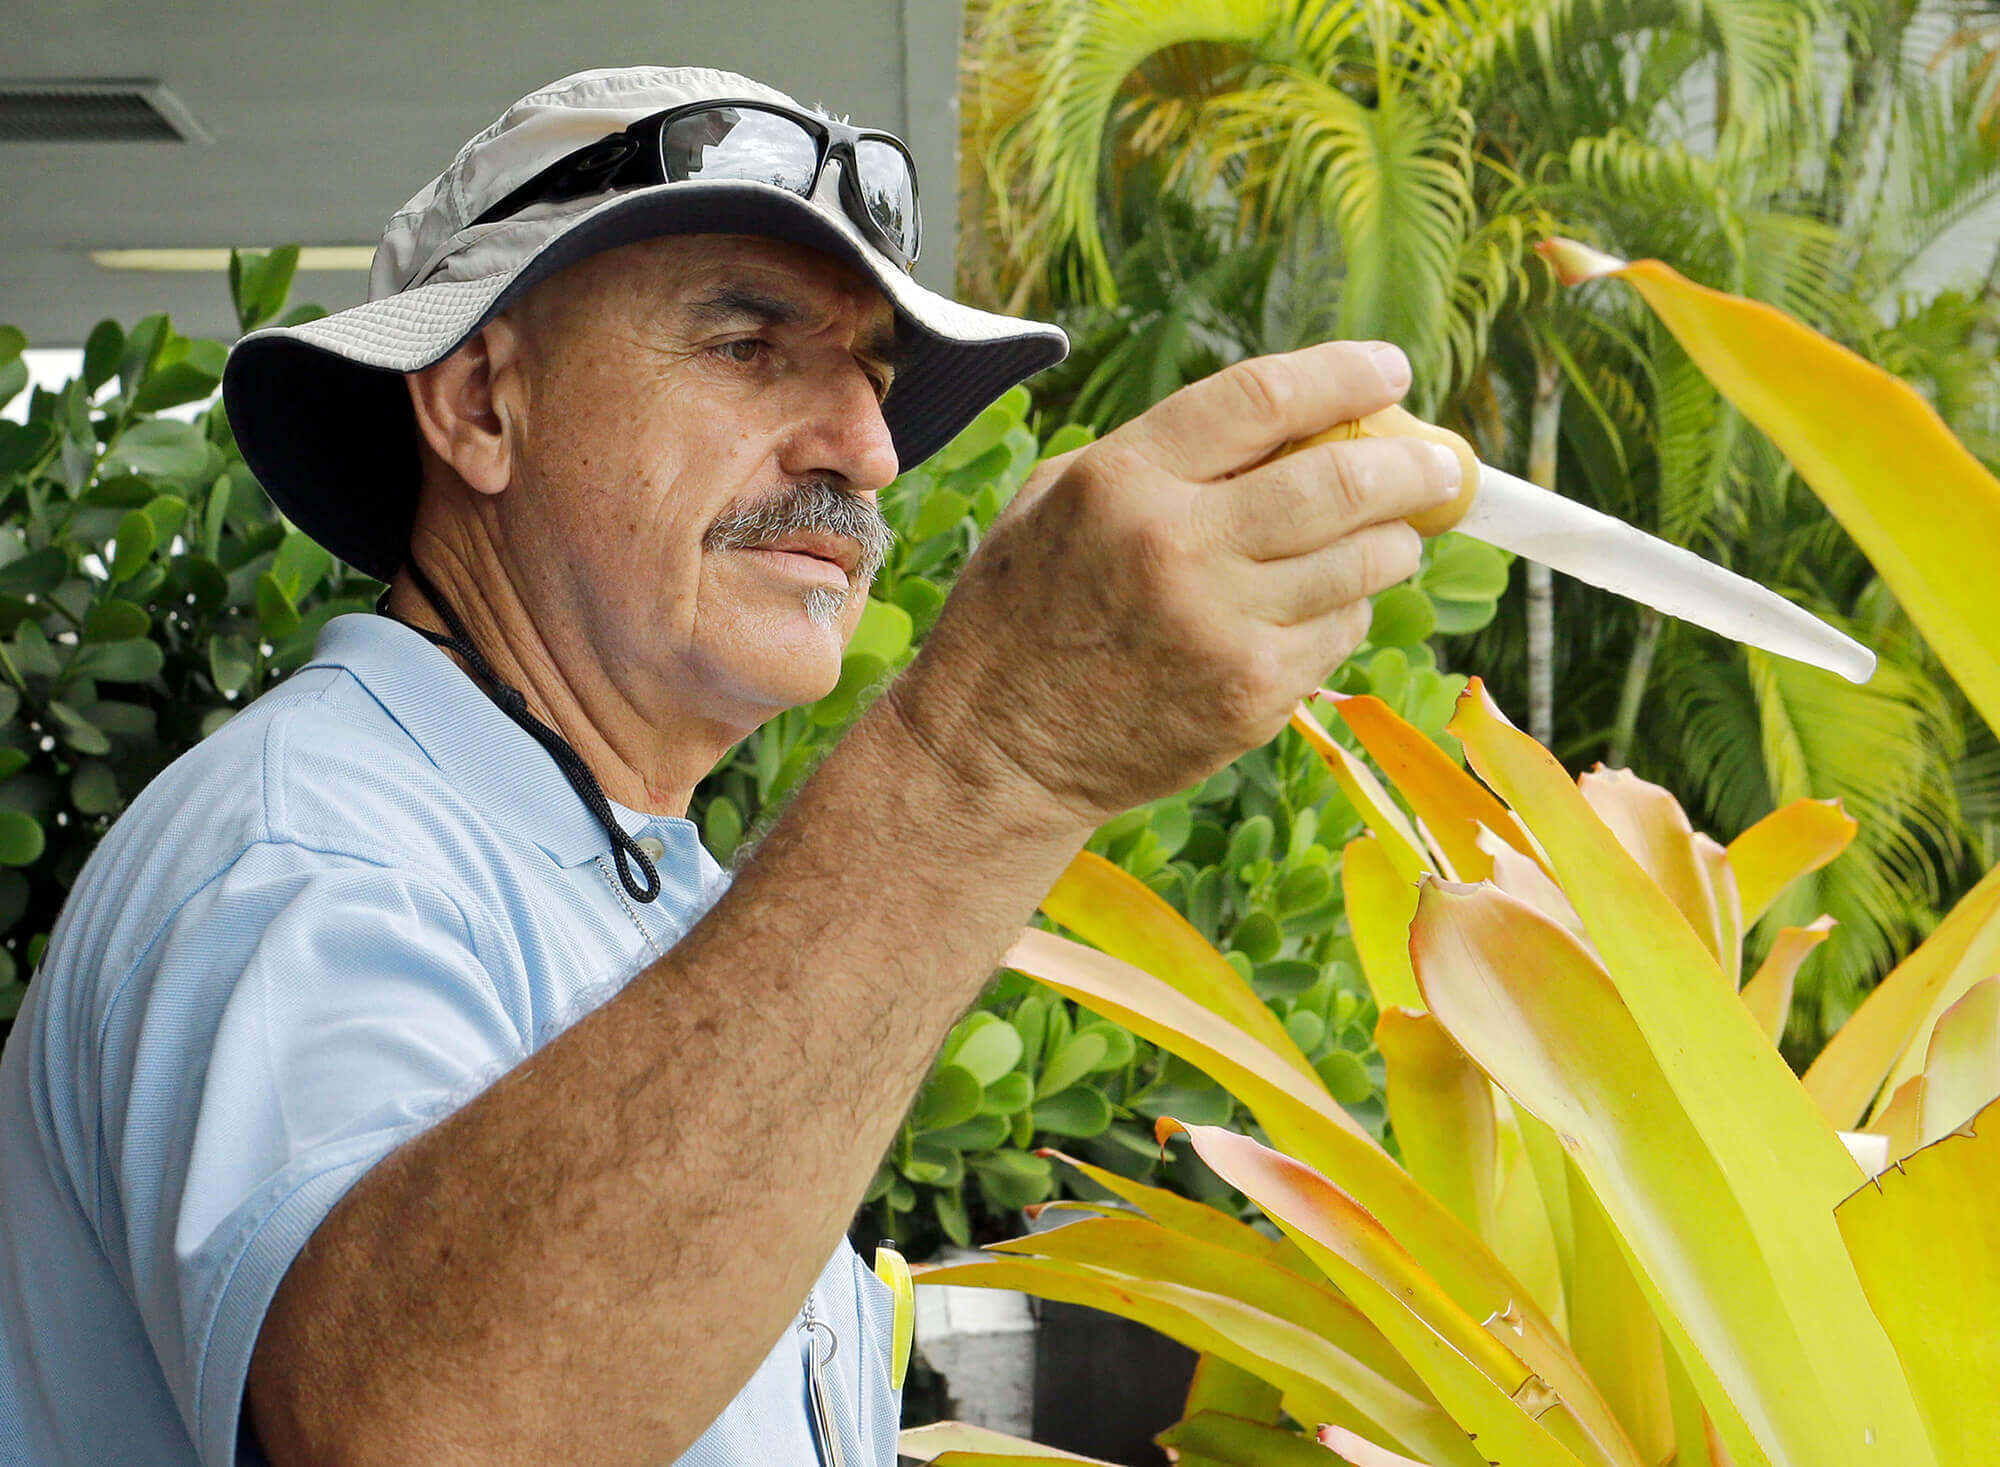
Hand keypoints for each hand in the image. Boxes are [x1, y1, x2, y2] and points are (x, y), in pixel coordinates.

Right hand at [886, 341, 1461, 828]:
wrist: (997, 749)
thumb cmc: (1025, 612)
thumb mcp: (1060, 499)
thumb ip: (1164, 455)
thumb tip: (1294, 422)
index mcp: (1124, 479)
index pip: (1266, 398)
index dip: (1346, 374)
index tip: (1392, 368)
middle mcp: (1177, 547)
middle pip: (1343, 481)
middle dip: (1413, 464)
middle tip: (1439, 463)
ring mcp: (1221, 628)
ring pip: (1363, 562)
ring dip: (1393, 541)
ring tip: (1389, 535)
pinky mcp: (1251, 695)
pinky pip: (1340, 632)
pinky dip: (1347, 611)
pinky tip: (1319, 607)